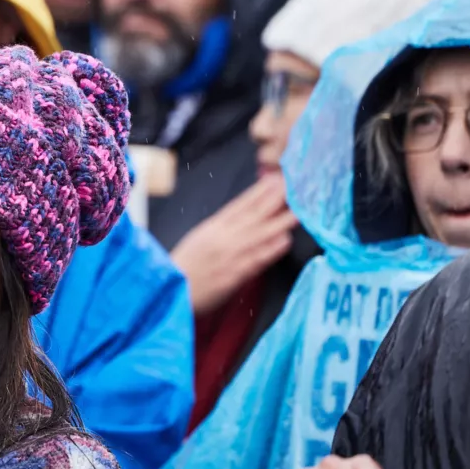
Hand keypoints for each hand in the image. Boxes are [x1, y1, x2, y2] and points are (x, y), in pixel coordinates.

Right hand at [171, 175, 297, 314]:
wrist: (168, 289)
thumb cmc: (183, 268)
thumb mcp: (199, 239)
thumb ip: (220, 228)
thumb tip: (243, 218)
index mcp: (213, 227)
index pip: (241, 204)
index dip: (260, 190)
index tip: (277, 179)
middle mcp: (223, 237)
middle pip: (254, 214)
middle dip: (275, 198)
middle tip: (296, 185)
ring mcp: (229, 255)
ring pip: (260, 233)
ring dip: (281, 220)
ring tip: (300, 210)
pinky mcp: (232, 275)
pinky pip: (255, 260)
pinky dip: (270, 249)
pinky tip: (285, 240)